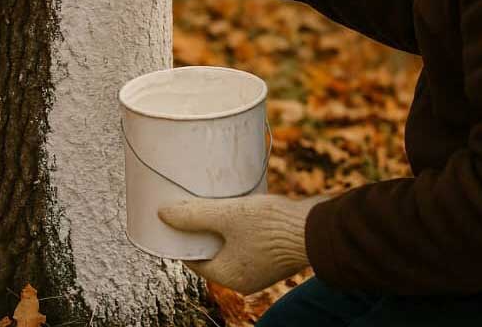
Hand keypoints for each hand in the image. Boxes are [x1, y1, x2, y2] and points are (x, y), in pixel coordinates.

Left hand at [159, 194, 325, 294]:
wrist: (318, 227)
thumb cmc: (272, 226)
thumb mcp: (227, 216)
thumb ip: (193, 216)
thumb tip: (162, 214)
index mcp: (230, 275)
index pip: (194, 259)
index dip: (181, 238)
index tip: (173, 220)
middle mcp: (245, 277)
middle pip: (212, 253)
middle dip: (201, 232)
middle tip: (191, 208)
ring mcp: (262, 268)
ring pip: (231, 247)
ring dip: (222, 228)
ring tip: (214, 204)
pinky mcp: (275, 255)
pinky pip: (248, 242)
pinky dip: (240, 229)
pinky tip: (239, 208)